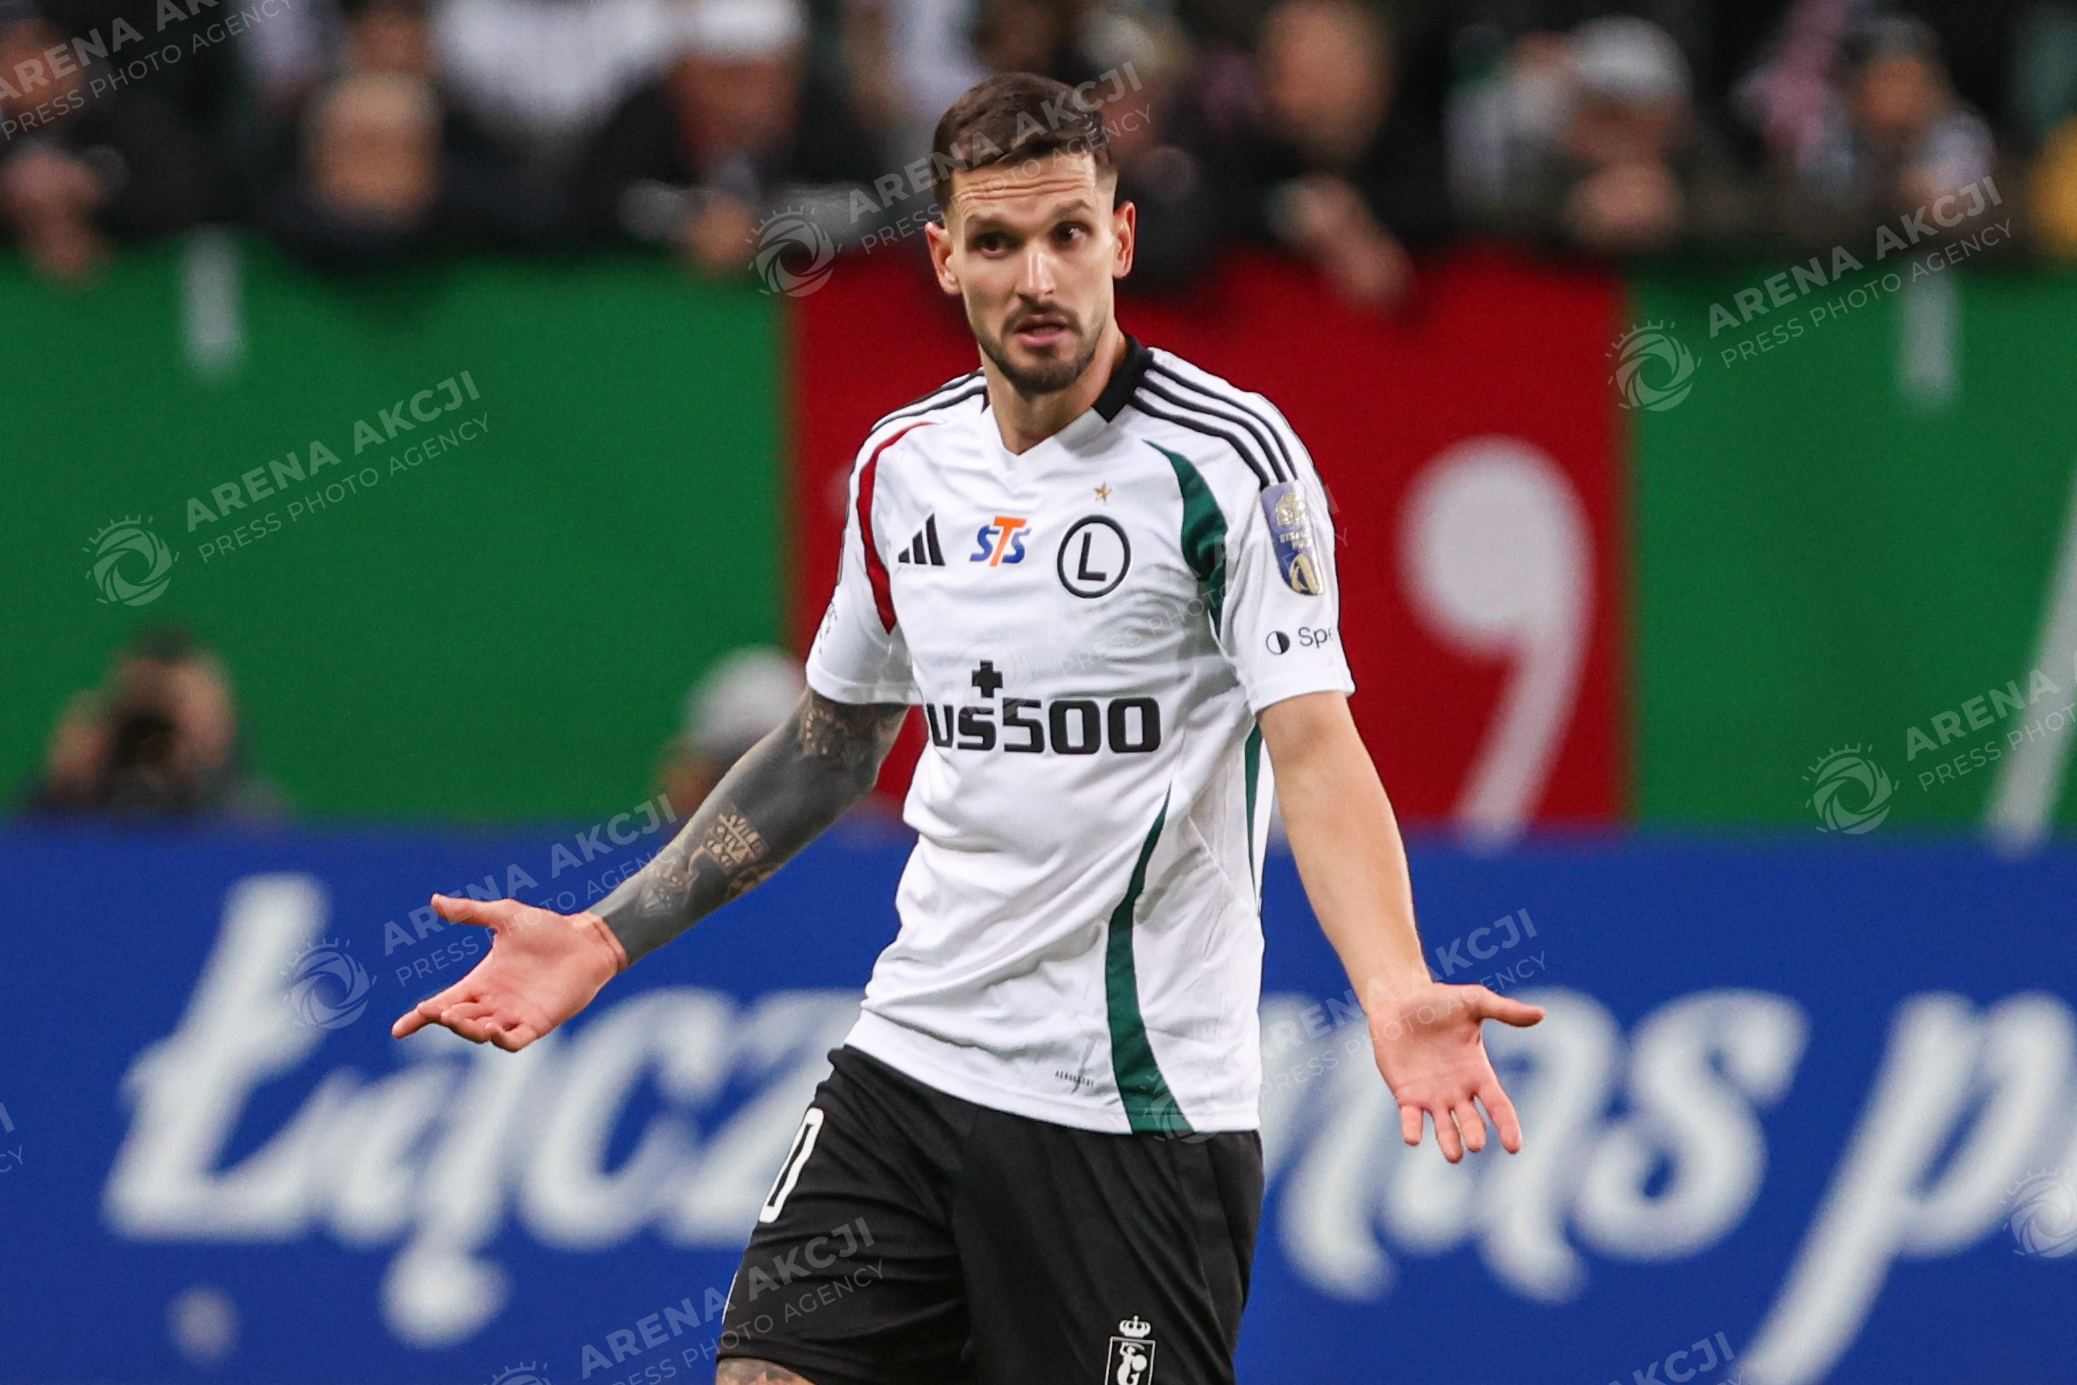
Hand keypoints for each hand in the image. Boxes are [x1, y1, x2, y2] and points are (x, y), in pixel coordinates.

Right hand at [391, 894, 627, 1050]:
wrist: (586, 939)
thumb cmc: (547, 928)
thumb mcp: (505, 916)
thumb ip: (471, 912)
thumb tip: (434, 901)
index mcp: (481, 981)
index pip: (443, 1003)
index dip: (420, 1018)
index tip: (399, 1029)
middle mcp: (493, 1002)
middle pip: (459, 1020)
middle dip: (446, 1019)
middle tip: (442, 1011)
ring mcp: (515, 1015)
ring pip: (481, 1033)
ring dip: (468, 1030)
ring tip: (460, 1019)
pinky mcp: (538, 1023)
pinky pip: (514, 1041)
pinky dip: (501, 1041)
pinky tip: (492, 1032)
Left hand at [1368, 981, 1544, 1161]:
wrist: (1399, 999)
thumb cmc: (1440, 1001)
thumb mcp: (1475, 1002)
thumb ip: (1505, 1011)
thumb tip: (1542, 1014)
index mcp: (1478, 1073)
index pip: (1498, 1105)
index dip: (1507, 1126)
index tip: (1514, 1147)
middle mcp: (1458, 1091)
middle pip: (1471, 1121)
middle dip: (1474, 1133)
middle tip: (1476, 1144)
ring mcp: (1432, 1096)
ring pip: (1444, 1127)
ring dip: (1448, 1142)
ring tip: (1454, 1155)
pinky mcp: (1406, 1094)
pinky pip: (1411, 1118)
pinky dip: (1412, 1129)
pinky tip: (1413, 1138)